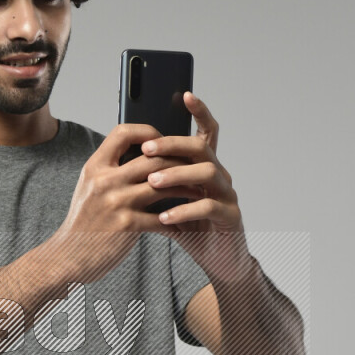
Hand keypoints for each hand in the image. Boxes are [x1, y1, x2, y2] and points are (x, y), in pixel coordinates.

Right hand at [50, 122, 188, 282]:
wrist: (68, 256)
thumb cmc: (84, 222)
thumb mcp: (89, 187)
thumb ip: (111, 170)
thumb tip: (141, 155)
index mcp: (95, 166)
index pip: (123, 133)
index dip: (147, 132)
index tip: (162, 141)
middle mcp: (104, 181)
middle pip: (151, 158)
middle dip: (177, 161)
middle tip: (193, 166)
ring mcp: (116, 202)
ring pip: (161, 185)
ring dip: (184, 188)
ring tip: (198, 192)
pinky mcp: (126, 226)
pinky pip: (159, 217)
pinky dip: (175, 220)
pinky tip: (184, 222)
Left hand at [141, 92, 252, 282]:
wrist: (218, 260)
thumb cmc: (191, 228)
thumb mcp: (169, 201)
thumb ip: (155, 182)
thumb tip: (124, 161)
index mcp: (205, 167)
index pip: (206, 132)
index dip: (200, 112)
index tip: (185, 94)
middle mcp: (220, 176)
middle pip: (201, 148)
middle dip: (173, 145)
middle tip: (146, 150)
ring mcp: (228, 195)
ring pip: (208, 173)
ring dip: (177, 175)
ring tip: (152, 183)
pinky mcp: (231, 218)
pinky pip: (209, 208)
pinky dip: (185, 211)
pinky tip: (165, 217)